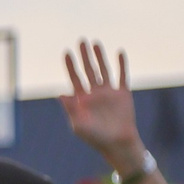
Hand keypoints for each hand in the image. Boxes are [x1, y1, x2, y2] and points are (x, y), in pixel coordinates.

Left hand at [60, 40, 147, 177]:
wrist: (117, 144)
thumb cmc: (95, 138)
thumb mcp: (79, 125)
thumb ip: (70, 109)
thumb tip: (60, 94)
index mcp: (82, 100)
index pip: (74, 78)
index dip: (70, 65)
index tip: (66, 52)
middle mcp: (94, 93)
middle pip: (88, 70)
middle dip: (84, 56)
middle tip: (80, 40)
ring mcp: (109, 93)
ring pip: (104, 70)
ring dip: (100, 56)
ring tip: (95, 43)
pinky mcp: (123, 94)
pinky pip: (122, 76)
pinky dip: (121, 64)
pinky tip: (119, 52)